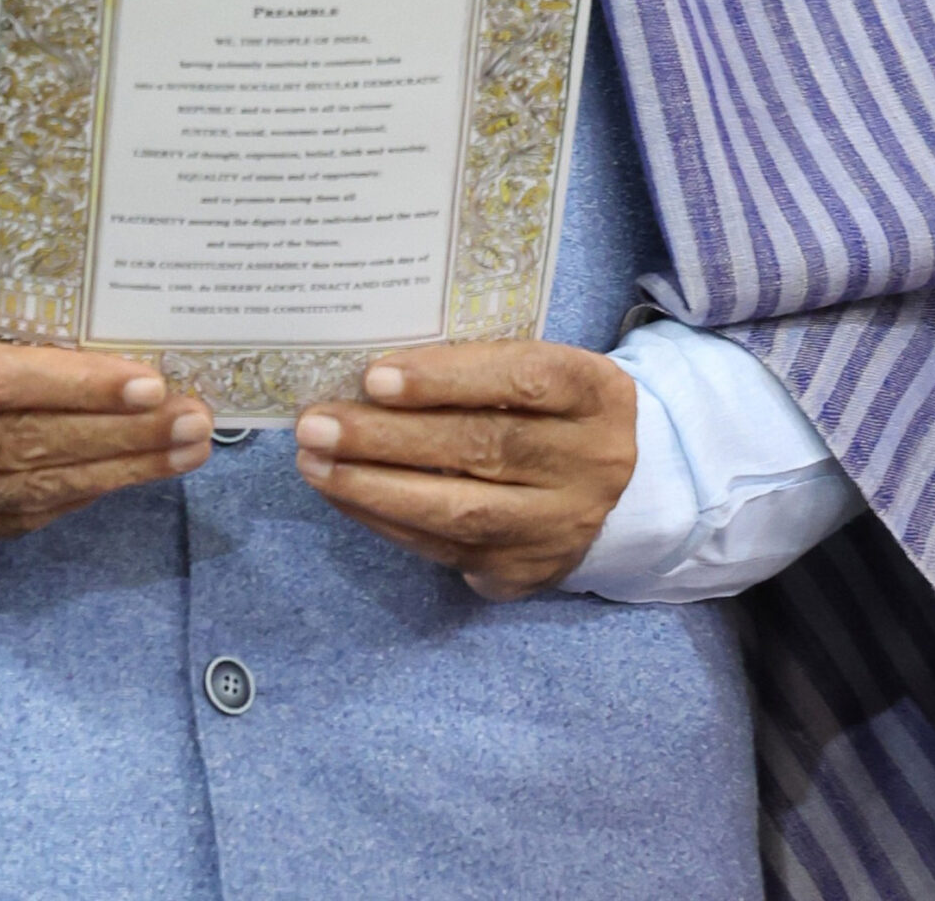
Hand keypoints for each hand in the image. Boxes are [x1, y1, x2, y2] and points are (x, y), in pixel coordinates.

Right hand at [0, 292, 209, 555]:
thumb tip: (100, 333)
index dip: (75, 386)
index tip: (148, 382)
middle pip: (23, 443)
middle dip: (122, 434)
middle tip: (195, 420)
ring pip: (29, 489)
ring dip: (117, 470)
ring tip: (184, 449)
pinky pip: (14, 518)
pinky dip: (75, 494)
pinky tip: (123, 474)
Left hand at [293, 340, 636, 599]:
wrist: (620, 487)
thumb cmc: (551, 407)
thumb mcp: (540, 368)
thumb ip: (477, 364)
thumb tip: (372, 371)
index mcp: (594, 393)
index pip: (522, 380)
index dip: (447, 378)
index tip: (375, 377)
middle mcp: (588, 464)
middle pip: (481, 448)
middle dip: (387, 438)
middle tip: (316, 424)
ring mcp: (558, 527)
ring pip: (459, 511)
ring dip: (373, 487)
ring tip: (314, 463)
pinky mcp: (525, 571)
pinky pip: (445, 550)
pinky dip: (386, 521)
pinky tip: (343, 494)